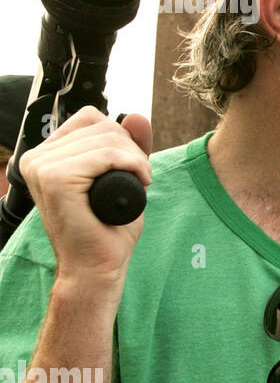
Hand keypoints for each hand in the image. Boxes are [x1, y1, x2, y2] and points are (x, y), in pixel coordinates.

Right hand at [17, 106, 152, 285]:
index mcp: (45, 155)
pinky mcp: (54, 178)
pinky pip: (106, 154)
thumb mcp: (123, 177)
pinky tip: (140, 182)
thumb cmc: (107, 228)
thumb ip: (128, 147)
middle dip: (131, 149)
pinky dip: (131, 165)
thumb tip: (137, 116)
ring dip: (135, 159)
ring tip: (137, 183)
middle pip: (101, 125)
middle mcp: (36, 158)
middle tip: (138, 178)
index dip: (120, 137)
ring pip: (106, 138)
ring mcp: (42, 166)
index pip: (90, 118)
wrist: (96, 266)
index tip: (130, 166)